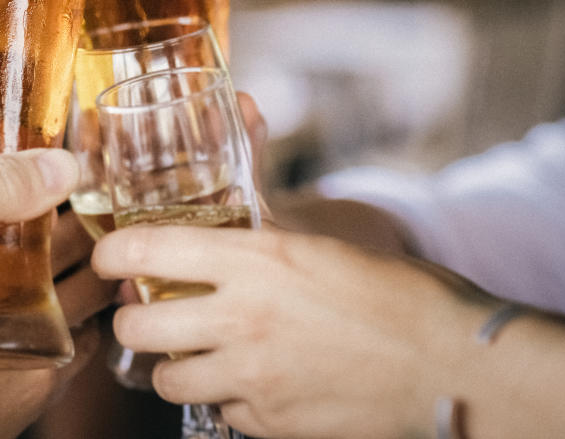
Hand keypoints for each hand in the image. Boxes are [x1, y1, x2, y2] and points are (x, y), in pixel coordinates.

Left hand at [92, 224, 496, 438]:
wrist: (455, 369)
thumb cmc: (399, 296)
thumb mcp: (321, 242)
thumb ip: (262, 216)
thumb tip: (235, 152)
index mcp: (256, 258)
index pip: (145, 250)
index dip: (112, 253)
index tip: (110, 257)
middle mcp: (242, 316)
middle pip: (137, 325)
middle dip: (132, 319)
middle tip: (147, 312)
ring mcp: (253, 376)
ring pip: (166, 377)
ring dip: (174, 364)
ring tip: (197, 352)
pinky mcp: (270, 422)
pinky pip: (219, 409)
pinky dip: (226, 397)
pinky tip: (252, 381)